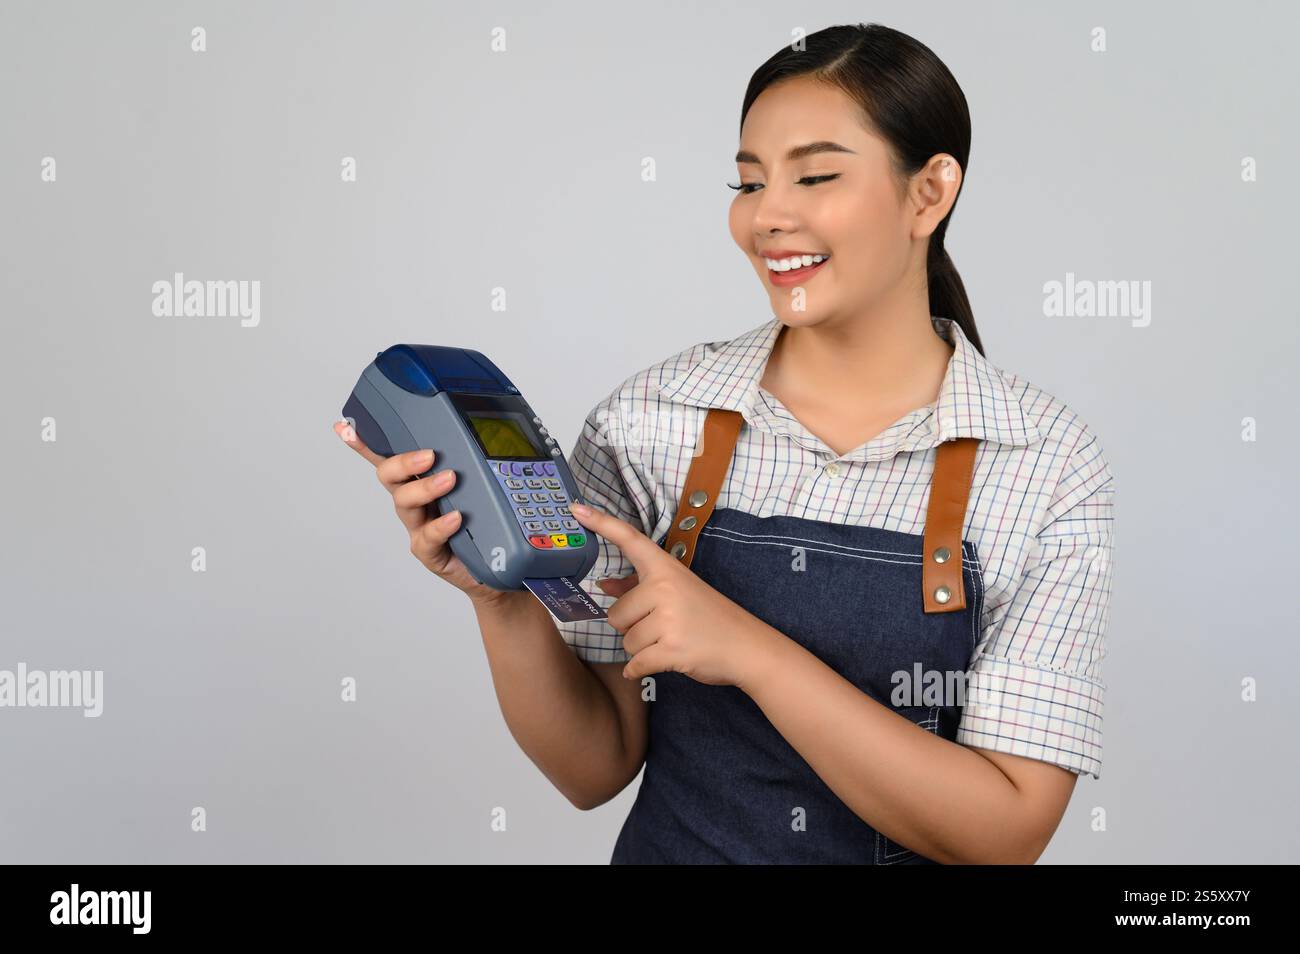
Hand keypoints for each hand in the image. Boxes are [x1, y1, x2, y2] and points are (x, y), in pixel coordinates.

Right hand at [333, 420, 506, 606]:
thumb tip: (492, 434)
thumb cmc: (487, 523)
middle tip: (429, 456)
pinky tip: (455, 518)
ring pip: (405, 502)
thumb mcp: (485, 487)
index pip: (391, 456)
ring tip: (449, 480)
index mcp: (422, 479)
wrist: (499, 568)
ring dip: (424, 488)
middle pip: (390, 476)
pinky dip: (441, 525)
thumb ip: (479, 464)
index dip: (366, 443)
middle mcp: (415, 500)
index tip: (346, 427)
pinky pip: (428, 537)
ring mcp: (419, 526)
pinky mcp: (429, 551)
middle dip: (403, 462)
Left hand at [571, 502, 778, 688]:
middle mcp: (665, 588)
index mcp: (666, 569)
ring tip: (670, 642)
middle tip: (663, 628)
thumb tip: (603, 583)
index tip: (576, 509)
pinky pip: (636, 663)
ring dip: (641, 649)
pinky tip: (661, 662)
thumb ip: (636, 587)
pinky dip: (641, 669)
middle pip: (615, 614)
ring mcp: (668, 618)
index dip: (602, 523)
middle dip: (632, 628)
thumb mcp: (677, 592)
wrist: (746, 646)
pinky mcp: (670, 649)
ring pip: (626, 641)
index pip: (630, 540)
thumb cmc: (709, 617)